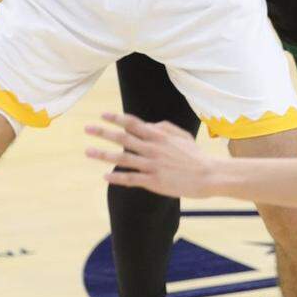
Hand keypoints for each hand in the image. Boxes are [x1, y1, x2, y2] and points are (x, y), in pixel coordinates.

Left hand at [85, 113, 216, 197]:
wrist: (209, 176)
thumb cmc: (196, 155)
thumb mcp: (182, 135)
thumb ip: (164, 127)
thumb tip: (149, 125)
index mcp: (159, 136)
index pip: (133, 123)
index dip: (116, 118)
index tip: (102, 115)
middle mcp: (152, 148)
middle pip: (122, 138)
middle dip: (103, 132)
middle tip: (87, 128)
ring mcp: (151, 165)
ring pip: (122, 158)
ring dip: (103, 155)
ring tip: (88, 152)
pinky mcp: (153, 181)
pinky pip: (130, 178)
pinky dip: (116, 177)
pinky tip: (105, 176)